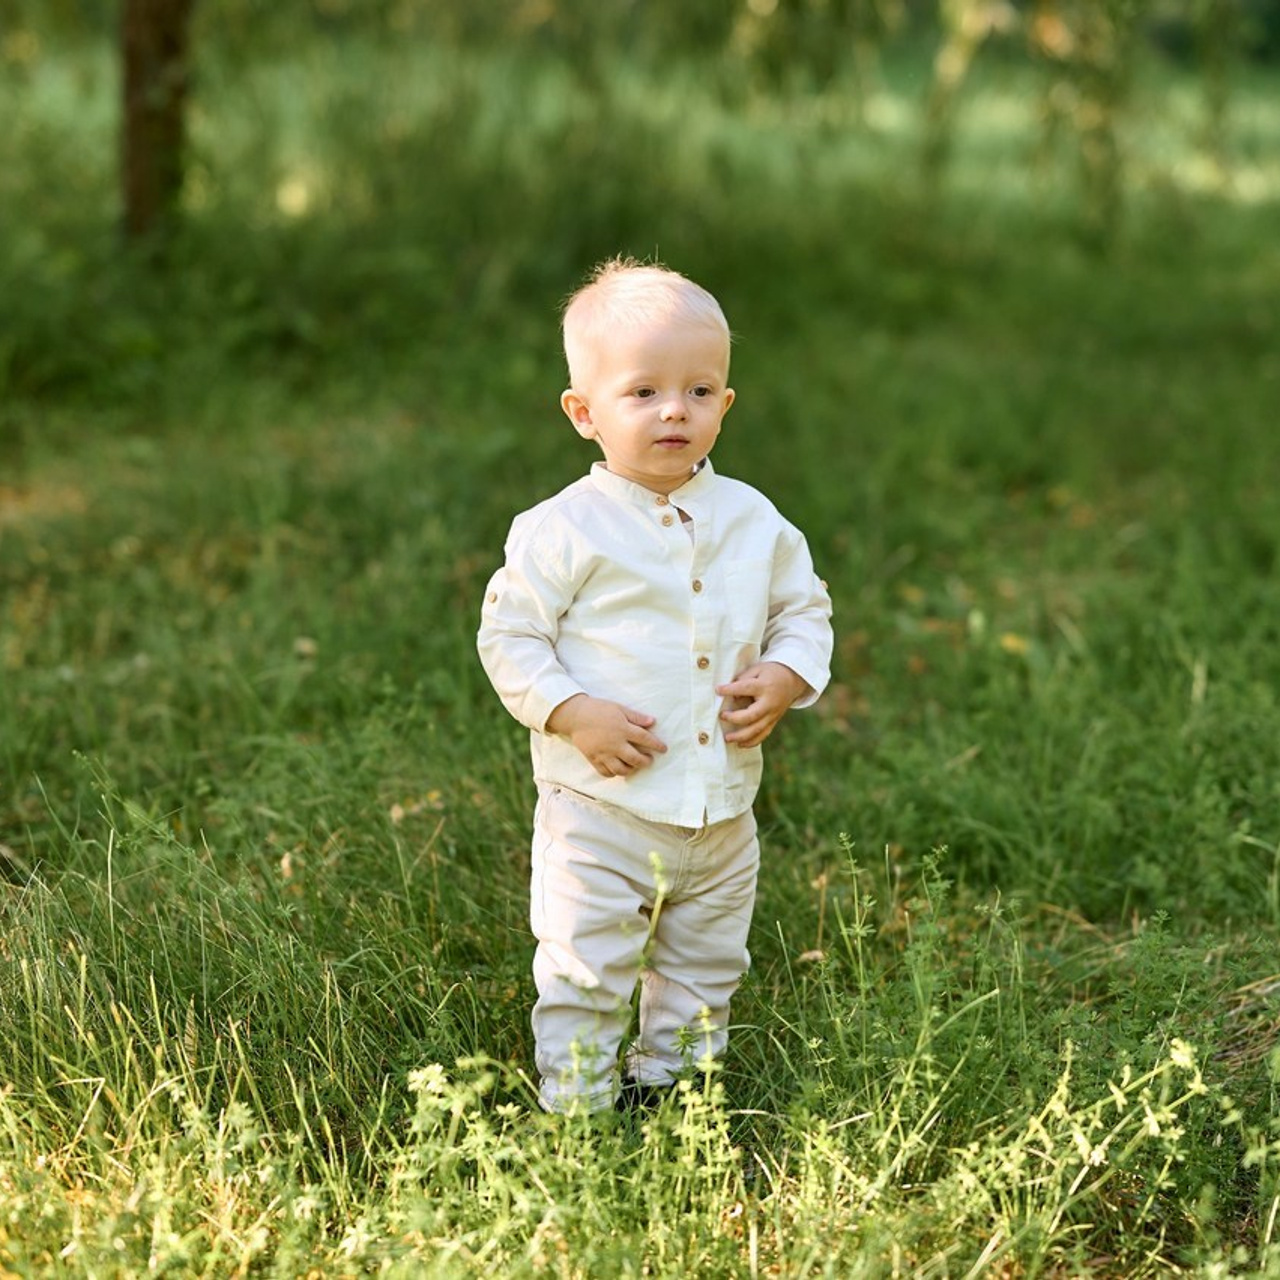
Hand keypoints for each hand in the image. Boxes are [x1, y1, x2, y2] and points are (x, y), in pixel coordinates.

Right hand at [546, 694, 667, 778]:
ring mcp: (604, 753)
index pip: (645, 739)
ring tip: (634, 766)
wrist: (575, 716)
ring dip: (631, 769)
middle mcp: (615, 744)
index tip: (664, 749)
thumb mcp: (619, 708)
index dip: (656, 745)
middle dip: (646, 761)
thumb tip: (653, 722)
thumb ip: (636, 717)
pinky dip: (614, 773)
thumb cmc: (598, 709)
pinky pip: (606, 772)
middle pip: (635, 758)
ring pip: (621, 769)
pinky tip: (618, 769)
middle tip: (650, 760)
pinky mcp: (594, 759)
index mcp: (623, 729)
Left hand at [717, 662, 809, 747]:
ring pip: (757, 729)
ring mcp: (773, 714)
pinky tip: (740, 745)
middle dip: (735, 718)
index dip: (730, 689)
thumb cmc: (770, 673)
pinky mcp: (774, 721)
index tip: (717, 690)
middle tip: (722, 716)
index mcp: (765, 686)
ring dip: (741, 736)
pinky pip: (763, 735)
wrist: (792, 680)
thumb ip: (743, 679)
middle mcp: (769, 703)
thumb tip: (732, 696)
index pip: (746, 688)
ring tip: (727, 738)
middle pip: (752, 715)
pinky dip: (752, 742)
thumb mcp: (758, 669)